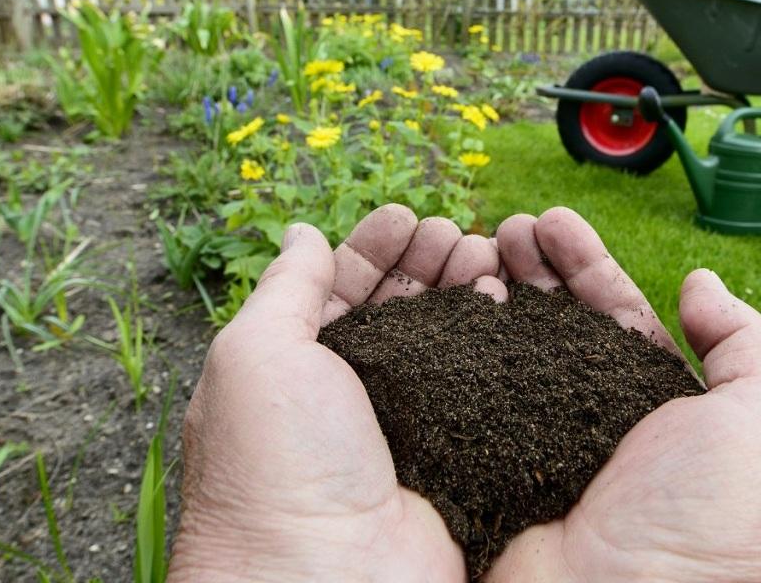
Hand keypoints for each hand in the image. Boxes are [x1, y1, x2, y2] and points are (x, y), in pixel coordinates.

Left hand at [169, 205, 504, 582]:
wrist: (324, 581)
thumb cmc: (275, 466)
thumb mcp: (256, 354)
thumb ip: (286, 286)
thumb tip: (300, 231)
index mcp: (295, 368)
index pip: (339, 288)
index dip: (372, 246)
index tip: (407, 214)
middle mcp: (350, 395)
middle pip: (398, 307)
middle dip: (426, 261)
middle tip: (456, 233)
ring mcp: (406, 426)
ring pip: (445, 340)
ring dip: (464, 290)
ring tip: (486, 258)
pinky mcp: (454, 454)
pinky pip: (481, 385)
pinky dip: (494, 342)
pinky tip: (505, 307)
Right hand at [486, 207, 760, 582]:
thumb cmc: (708, 520)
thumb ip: (745, 343)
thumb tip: (700, 281)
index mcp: (651, 401)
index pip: (613, 312)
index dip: (585, 262)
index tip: (552, 219)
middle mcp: (588, 414)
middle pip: (552, 320)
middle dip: (531, 266)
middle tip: (507, 226)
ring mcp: (531, 439)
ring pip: (504, 347)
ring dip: (490, 290)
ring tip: (476, 246)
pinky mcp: (483, 466)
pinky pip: (463, 394)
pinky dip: (454, 346)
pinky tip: (451, 303)